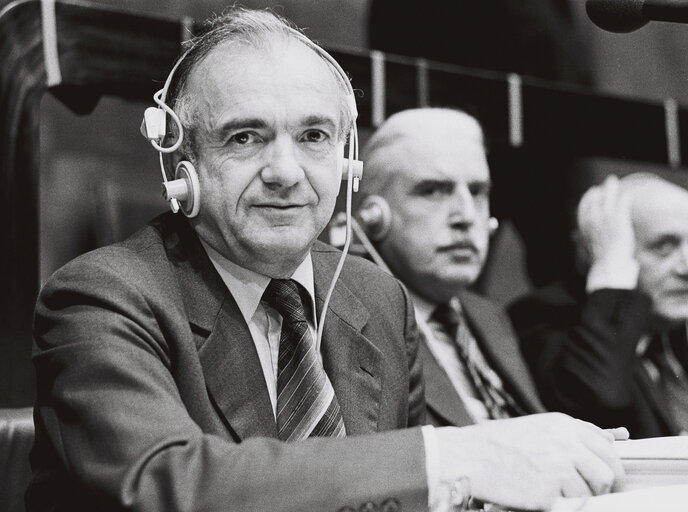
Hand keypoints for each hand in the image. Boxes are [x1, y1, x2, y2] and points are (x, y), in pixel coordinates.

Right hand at [433, 413, 625, 510]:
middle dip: (608, 488)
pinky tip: (543, 498)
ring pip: (594, 491)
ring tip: (560, 495)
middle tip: (600, 497)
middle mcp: (566, 442)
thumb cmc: (496, 445)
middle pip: (608, 471)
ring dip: (582, 498)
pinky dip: (562, 505)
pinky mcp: (551, 491)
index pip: (605, 446)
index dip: (611, 466)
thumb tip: (604, 440)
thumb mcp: (535, 429)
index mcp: (563, 425)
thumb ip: (567, 436)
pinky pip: (574, 505)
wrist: (469, 456)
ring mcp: (560, 466)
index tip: (610, 480)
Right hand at [576, 175, 634, 268]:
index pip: (583, 206)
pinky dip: (624, 197)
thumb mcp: (584, 248)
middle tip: (607, 183)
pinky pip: (622, 202)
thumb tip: (573, 235)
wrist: (609, 265)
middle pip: (595, 198)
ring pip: (608, 196)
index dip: (588, 197)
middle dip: (600, 189)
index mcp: (583, 225)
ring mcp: (606, 218)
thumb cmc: (597, 259)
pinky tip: (627, 194)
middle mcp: (593, 219)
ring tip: (614, 182)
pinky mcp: (619, 219)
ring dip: (611, 188)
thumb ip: (580, 239)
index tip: (593, 192)